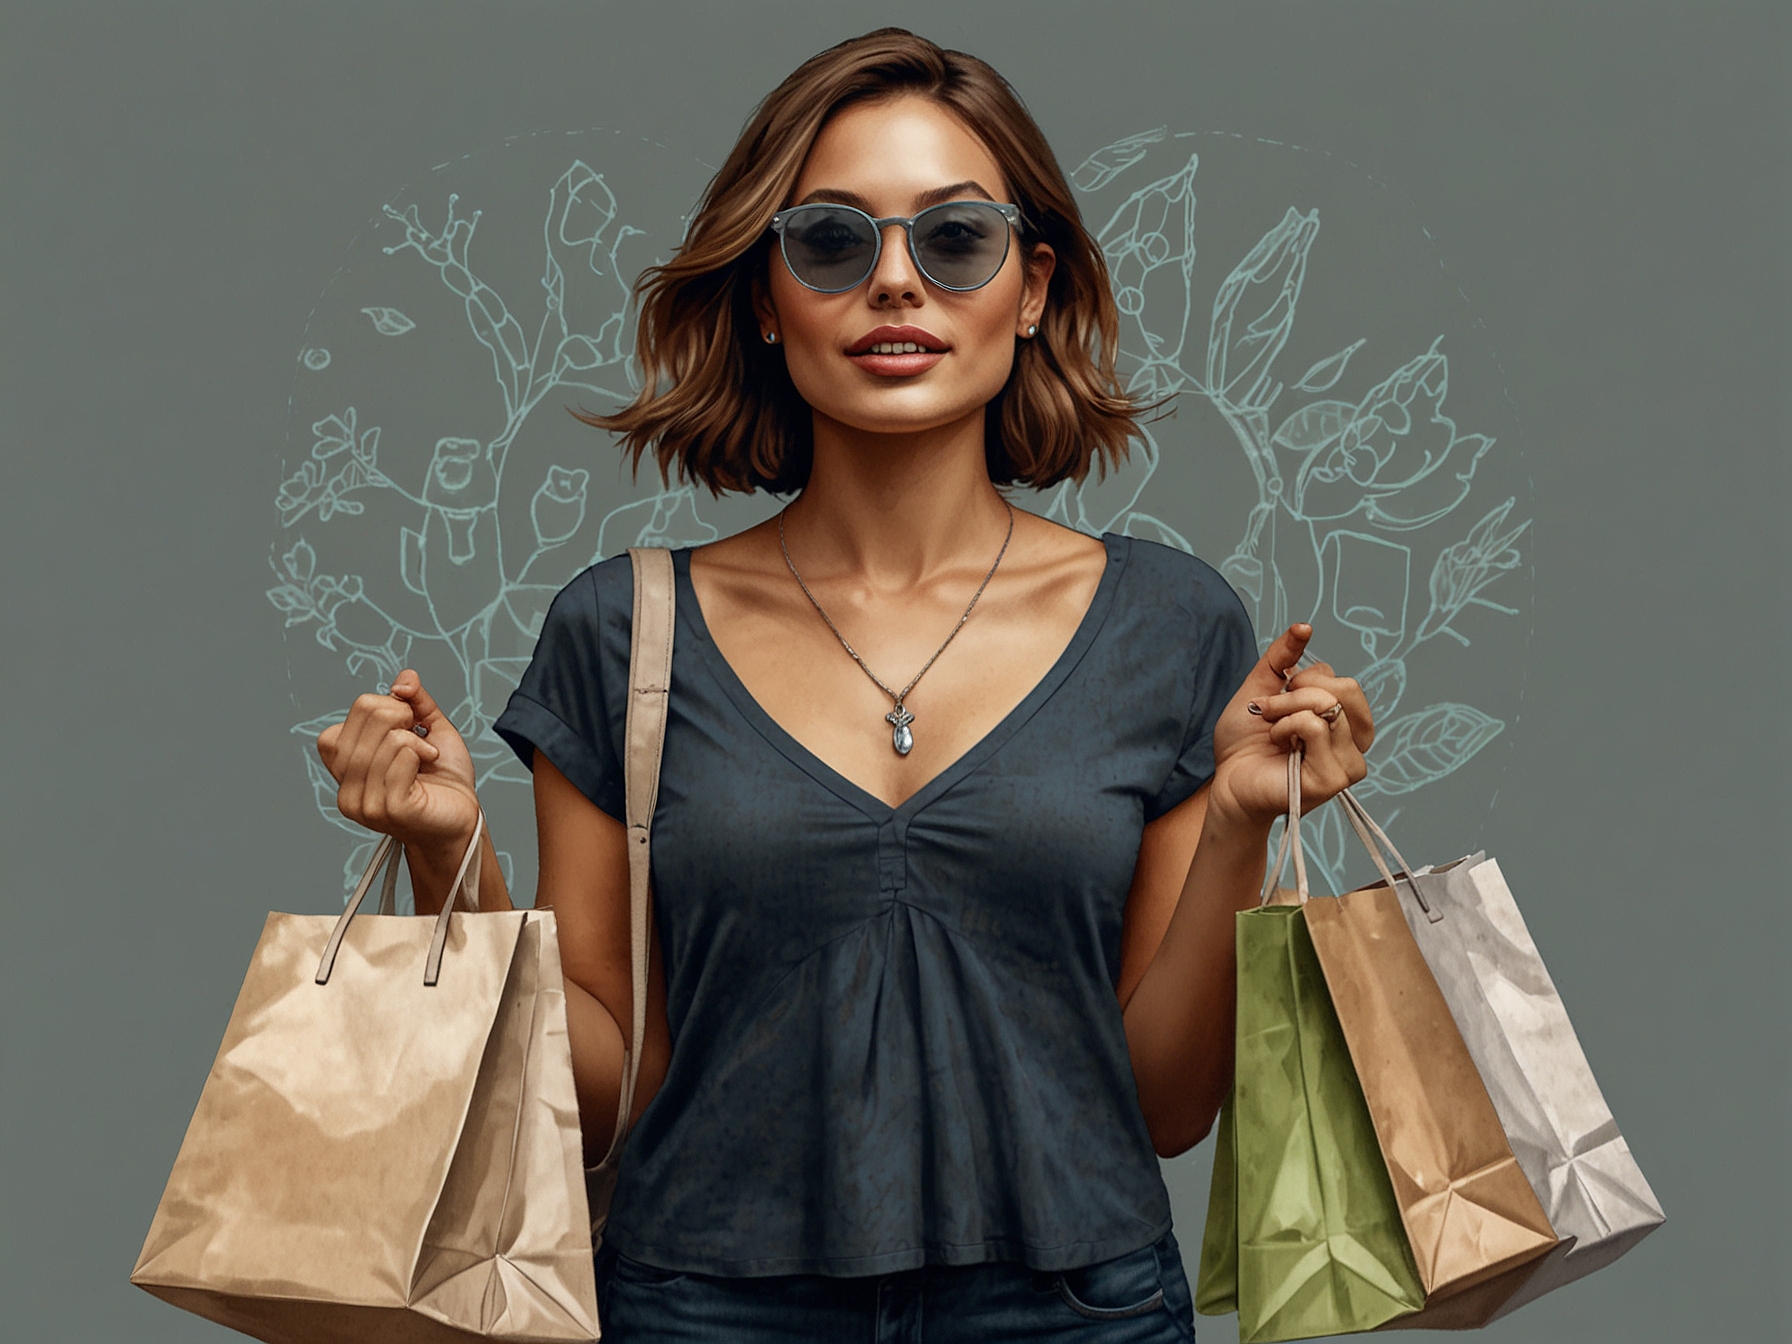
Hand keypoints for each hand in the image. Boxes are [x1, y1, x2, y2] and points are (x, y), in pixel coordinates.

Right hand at [314, 670, 480, 854]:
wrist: (464, 819)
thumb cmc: (446, 781)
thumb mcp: (431, 730)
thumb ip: (415, 702)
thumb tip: (405, 678)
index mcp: (347, 764)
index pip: (357, 709)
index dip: (390, 708)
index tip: (410, 728)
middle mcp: (346, 785)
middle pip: (368, 714)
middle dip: (404, 716)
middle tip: (420, 739)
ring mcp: (363, 800)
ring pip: (386, 737)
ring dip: (417, 740)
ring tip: (427, 756)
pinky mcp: (387, 808)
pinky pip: (401, 757)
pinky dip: (421, 753)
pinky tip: (427, 766)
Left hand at [1208, 624, 1373, 829]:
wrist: (1226, 780)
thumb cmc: (1245, 743)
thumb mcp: (1261, 688)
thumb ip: (1283, 657)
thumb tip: (1304, 626)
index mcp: (1346, 724)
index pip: (1341, 681)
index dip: (1302, 680)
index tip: (1277, 700)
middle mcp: (1354, 744)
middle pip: (1346, 689)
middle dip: (1297, 690)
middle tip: (1270, 710)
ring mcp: (1348, 764)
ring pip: (1328, 705)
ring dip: (1286, 709)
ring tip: (1272, 730)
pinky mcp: (1333, 779)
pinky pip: (1315, 726)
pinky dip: (1286, 726)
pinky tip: (1277, 746)